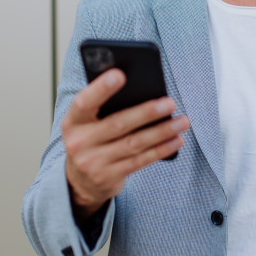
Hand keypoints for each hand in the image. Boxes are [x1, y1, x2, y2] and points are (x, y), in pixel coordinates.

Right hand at [62, 68, 189, 218]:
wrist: (80, 181)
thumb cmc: (91, 139)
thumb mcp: (87, 123)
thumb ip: (104, 107)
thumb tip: (141, 89)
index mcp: (72, 121)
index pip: (84, 102)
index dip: (100, 88)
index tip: (120, 74)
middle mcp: (79, 142)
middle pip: (117, 124)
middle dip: (146, 113)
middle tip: (169, 103)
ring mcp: (93, 162)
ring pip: (133, 143)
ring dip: (161, 132)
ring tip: (182, 121)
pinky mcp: (108, 177)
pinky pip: (140, 161)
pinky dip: (161, 150)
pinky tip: (176, 140)